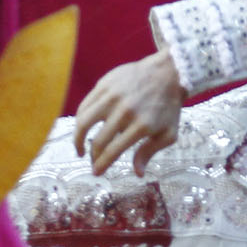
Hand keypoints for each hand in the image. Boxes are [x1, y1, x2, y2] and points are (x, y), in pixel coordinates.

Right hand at [73, 49, 185, 174]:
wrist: (167, 73)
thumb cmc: (168, 107)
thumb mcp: (168, 134)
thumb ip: (150, 152)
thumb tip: (137, 173)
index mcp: (142, 126)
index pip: (113, 150)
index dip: (102, 165)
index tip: (96, 172)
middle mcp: (125, 111)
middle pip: (98, 140)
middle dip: (92, 156)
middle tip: (92, 162)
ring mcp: (112, 96)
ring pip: (83, 122)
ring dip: (78, 139)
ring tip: (80, 148)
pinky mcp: (104, 85)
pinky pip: (85, 105)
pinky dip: (80, 119)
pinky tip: (84, 128)